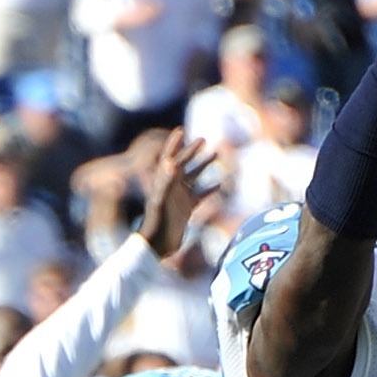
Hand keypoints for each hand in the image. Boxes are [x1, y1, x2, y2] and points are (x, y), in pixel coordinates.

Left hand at [138, 130, 217, 256]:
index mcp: (164, 181)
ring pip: (194, 177)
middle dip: (192, 151)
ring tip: (216, 154)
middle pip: (183, 164)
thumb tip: (171, 161)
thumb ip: (165, 181)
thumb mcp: (161, 200)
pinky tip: (220, 184)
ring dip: (204, 166)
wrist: (157, 245)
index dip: (173, 144)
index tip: (180, 130)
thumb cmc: (156, 223)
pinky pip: (200, 195)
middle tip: (203, 139)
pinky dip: (210, 189)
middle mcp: (171, 187)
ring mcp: (179, 198)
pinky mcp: (186, 209)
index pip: (168, 157)